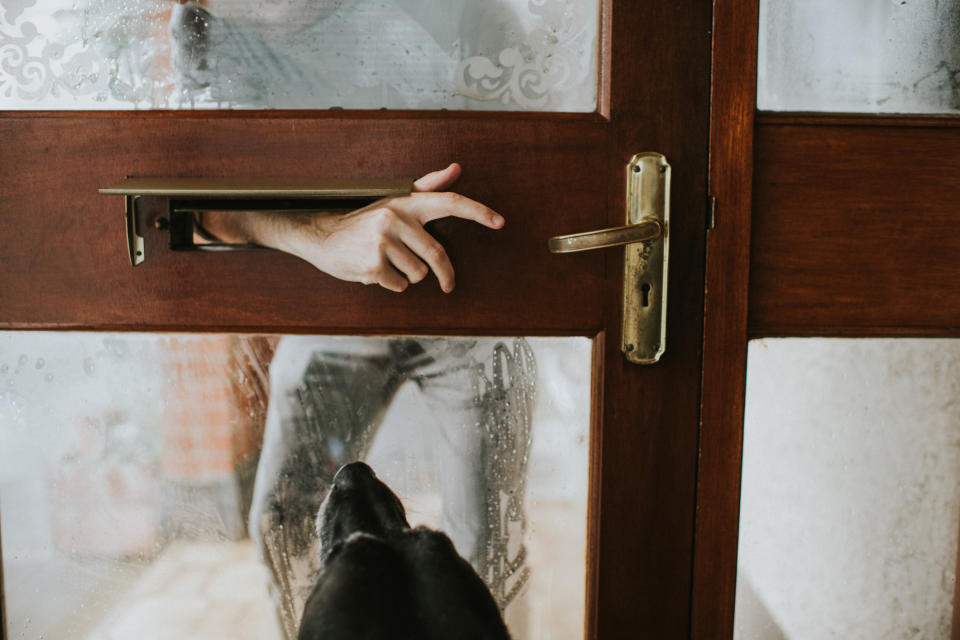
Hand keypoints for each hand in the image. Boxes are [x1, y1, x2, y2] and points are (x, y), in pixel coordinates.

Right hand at [203, 163, 503, 292]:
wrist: (321, 236)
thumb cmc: (363, 222)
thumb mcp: (393, 201)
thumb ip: (426, 187)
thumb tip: (456, 168)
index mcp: (405, 203)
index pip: (450, 203)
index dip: (478, 211)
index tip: (499, 222)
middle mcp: (396, 218)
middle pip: (437, 254)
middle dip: (446, 274)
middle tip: (448, 285)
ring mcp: (384, 241)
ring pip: (418, 273)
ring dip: (408, 276)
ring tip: (388, 265)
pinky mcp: (373, 264)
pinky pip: (399, 284)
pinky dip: (392, 284)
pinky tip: (375, 271)